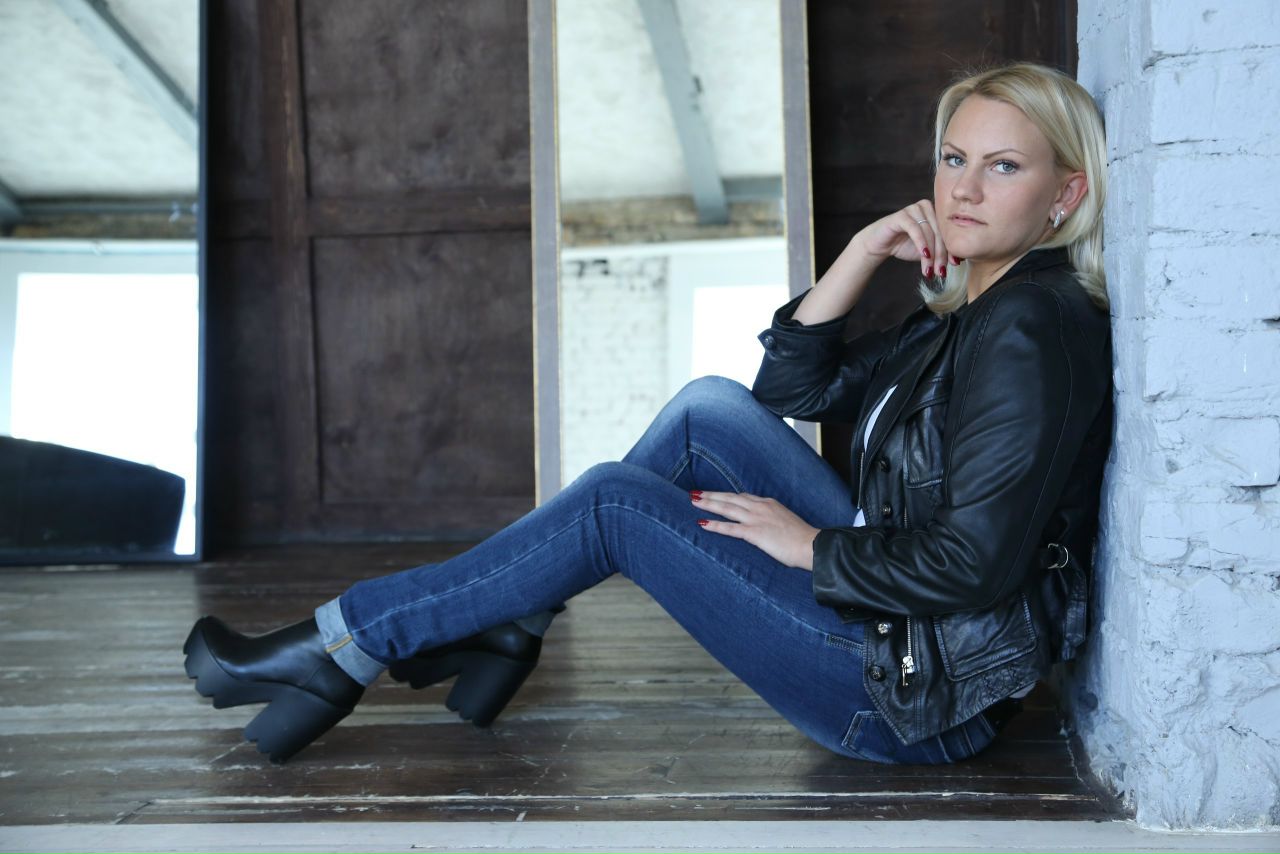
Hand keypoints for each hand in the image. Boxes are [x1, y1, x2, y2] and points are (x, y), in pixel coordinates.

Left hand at [690, 490, 819, 570]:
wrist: (811, 545)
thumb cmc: (802, 538)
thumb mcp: (786, 521)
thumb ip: (773, 520)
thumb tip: (766, 526)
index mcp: (769, 503)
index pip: (743, 496)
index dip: (727, 495)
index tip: (716, 494)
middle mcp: (760, 507)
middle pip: (730, 498)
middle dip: (712, 495)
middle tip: (695, 493)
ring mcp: (756, 519)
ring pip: (727, 508)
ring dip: (709, 504)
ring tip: (694, 501)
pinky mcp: (754, 533)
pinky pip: (730, 528)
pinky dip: (715, 525)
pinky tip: (703, 523)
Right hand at [854, 199, 961, 278]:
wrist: (880, 245)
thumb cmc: (904, 245)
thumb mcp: (927, 251)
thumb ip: (941, 252)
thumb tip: (959, 260)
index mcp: (935, 213)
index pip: (948, 232)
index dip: (952, 249)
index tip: (954, 265)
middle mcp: (926, 207)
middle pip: (940, 232)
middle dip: (941, 255)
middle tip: (940, 271)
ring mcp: (914, 209)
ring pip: (929, 232)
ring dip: (931, 253)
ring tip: (929, 269)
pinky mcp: (901, 215)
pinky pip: (915, 229)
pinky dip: (921, 243)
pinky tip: (924, 255)